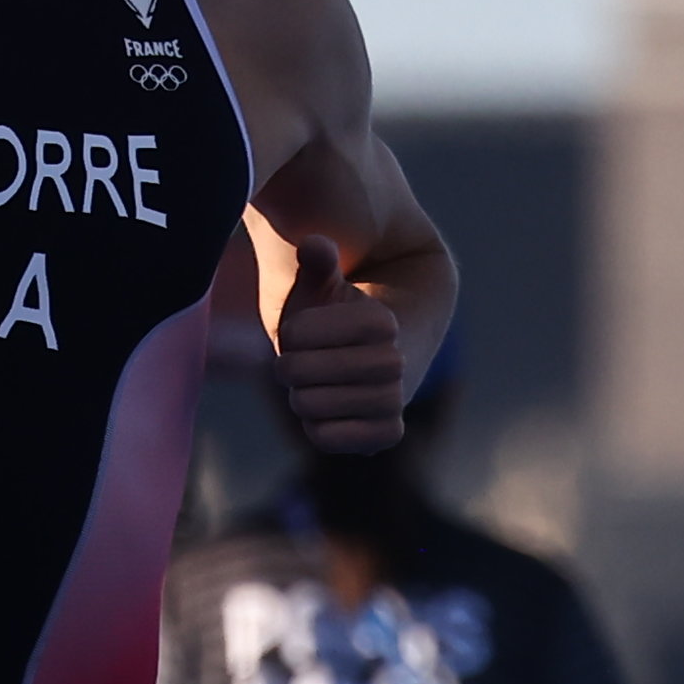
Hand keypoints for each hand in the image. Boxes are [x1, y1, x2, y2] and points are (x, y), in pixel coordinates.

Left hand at [273, 237, 406, 451]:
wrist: (374, 355)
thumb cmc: (335, 315)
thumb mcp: (324, 284)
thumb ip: (318, 263)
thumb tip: (314, 244)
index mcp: (379, 320)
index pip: (296, 335)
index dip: (289, 333)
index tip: (297, 330)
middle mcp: (395, 361)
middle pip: (297, 373)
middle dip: (288, 366)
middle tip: (298, 362)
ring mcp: (394, 400)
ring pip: (309, 407)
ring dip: (301, 395)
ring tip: (315, 384)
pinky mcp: (387, 434)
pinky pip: (328, 439)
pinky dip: (317, 426)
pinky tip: (328, 409)